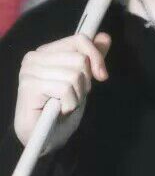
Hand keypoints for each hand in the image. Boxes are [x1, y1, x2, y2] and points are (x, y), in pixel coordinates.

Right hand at [14, 32, 111, 154]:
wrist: (46, 138)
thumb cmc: (62, 108)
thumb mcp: (83, 80)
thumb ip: (92, 58)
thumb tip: (105, 37)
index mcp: (46, 51)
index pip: (79, 40)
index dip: (96, 58)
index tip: (102, 76)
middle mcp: (34, 57)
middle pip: (80, 59)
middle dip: (84, 82)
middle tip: (72, 96)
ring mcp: (29, 71)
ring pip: (74, 75)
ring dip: (76, 96)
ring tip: (64, 104)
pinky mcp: (29, 87)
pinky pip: (66, 88)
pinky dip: (69, 104)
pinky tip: (58, 110)